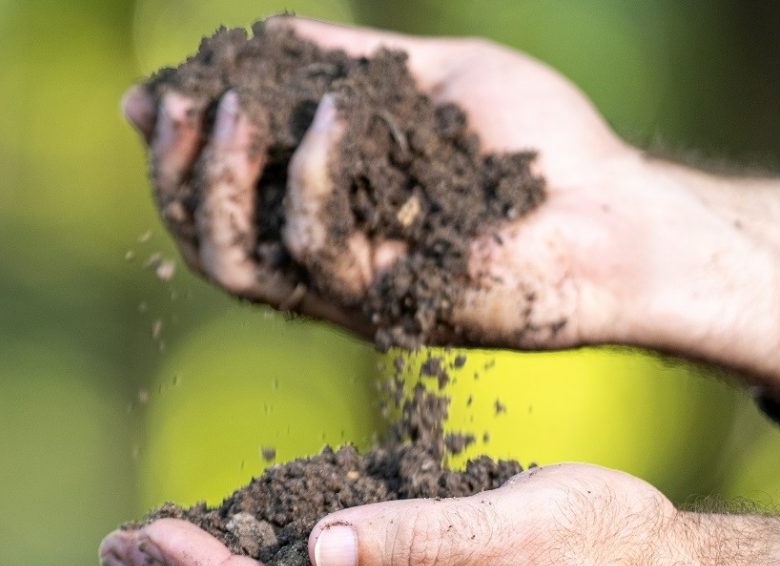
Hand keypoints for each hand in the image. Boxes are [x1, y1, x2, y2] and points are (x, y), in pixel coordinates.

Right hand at [123, 18, 779, 418]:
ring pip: (239, 266)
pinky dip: (314, 177)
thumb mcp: (421, 77)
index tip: (159, 92)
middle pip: (203, 245)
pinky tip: (335, 115)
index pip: (212, 202)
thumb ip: (337, 63)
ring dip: (218, 182)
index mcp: (319, 219)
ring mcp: (353, 295)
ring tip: (234, 106)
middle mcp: (323, 269)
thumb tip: (237, 45)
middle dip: (175, 172)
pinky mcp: (391, 307)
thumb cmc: (538, 146)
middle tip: (182, 102)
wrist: (621, 208)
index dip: (171, 151)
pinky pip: (321, 252)